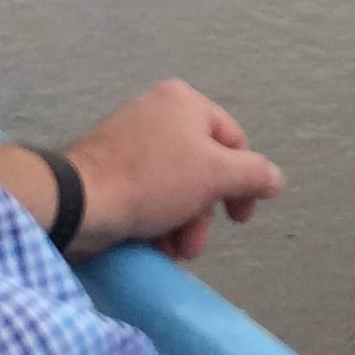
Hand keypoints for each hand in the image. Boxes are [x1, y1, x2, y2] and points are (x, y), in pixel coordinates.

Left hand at [58, 78, 285, 260]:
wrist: (79, 201)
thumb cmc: (154, 180)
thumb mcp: (216, 175)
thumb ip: (254, 174)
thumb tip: (275, 179)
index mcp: (184, 102)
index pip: (233, 142)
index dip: (243, 183)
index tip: (239, 219)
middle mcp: (156, 112)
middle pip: (202, 169)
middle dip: (202, 215)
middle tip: (194, 245)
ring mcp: (128, 140)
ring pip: (174, 187)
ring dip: (181, 225)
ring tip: (173, 252)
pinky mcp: (107, 168)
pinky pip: (146, 194)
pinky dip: (154, 221)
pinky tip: (152, 246)